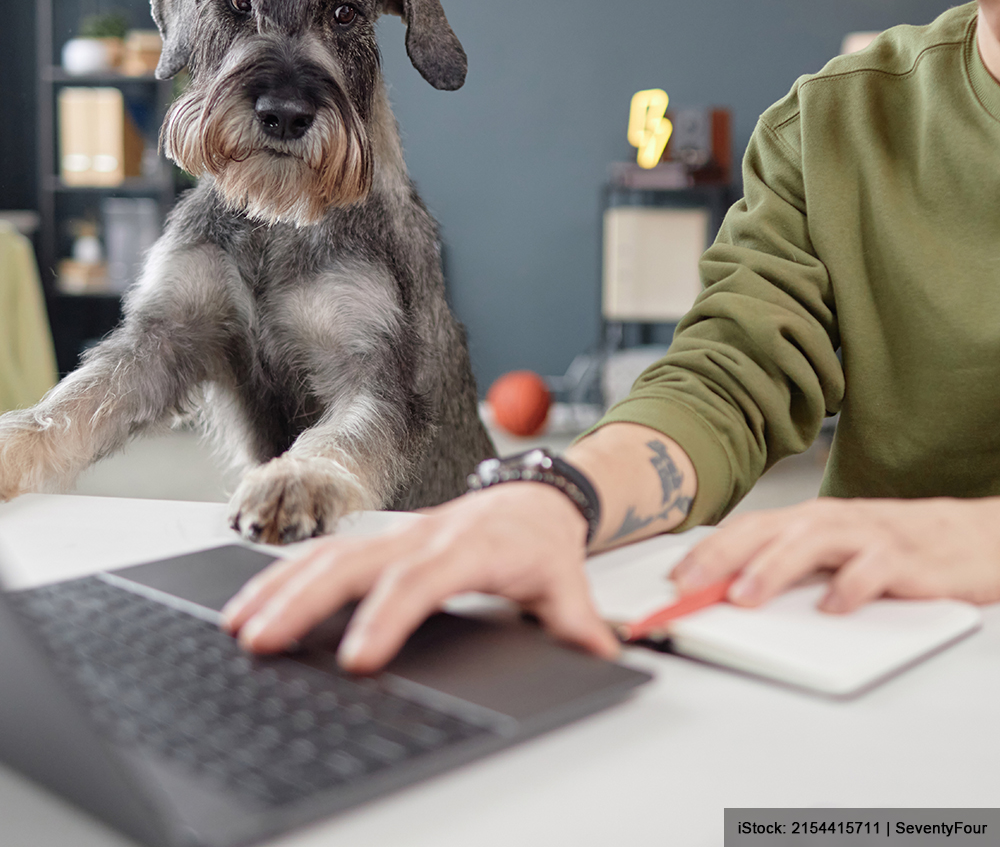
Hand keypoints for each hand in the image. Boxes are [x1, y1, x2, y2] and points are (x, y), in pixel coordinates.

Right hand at [221, 481, 619, 671]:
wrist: (533, 497)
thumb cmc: (540, 539)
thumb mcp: (565, 581)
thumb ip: (578, 623)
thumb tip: (603, 656)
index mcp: (470, 545)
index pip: (422, 580)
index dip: (388, 616)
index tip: (357, 659)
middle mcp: (424, 535)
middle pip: (356, 562)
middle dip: (305, 601)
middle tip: (262, 641)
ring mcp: (398, 535)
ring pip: (330, 555)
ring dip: (282, 588)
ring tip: (242, 626)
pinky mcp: (383, 540)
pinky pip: (327, 554)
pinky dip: (287, 577)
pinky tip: (257, 604)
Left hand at [670, 497, 999, 611]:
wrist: (966, 536)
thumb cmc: (888, 544)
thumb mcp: (829, 551)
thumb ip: (786, 565)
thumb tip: (725, 590)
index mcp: (805, 520)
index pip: (745, 529)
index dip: (706, 552)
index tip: (672, 579)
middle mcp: (828, 521)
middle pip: (766, 531)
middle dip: (722, 557)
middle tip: (689, 586)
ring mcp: (865, 535)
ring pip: (810, 543)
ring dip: (773, 568)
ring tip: (744, 596)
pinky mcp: (903, 557)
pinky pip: (872, 568)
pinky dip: (850, 587)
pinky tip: (831, 606)